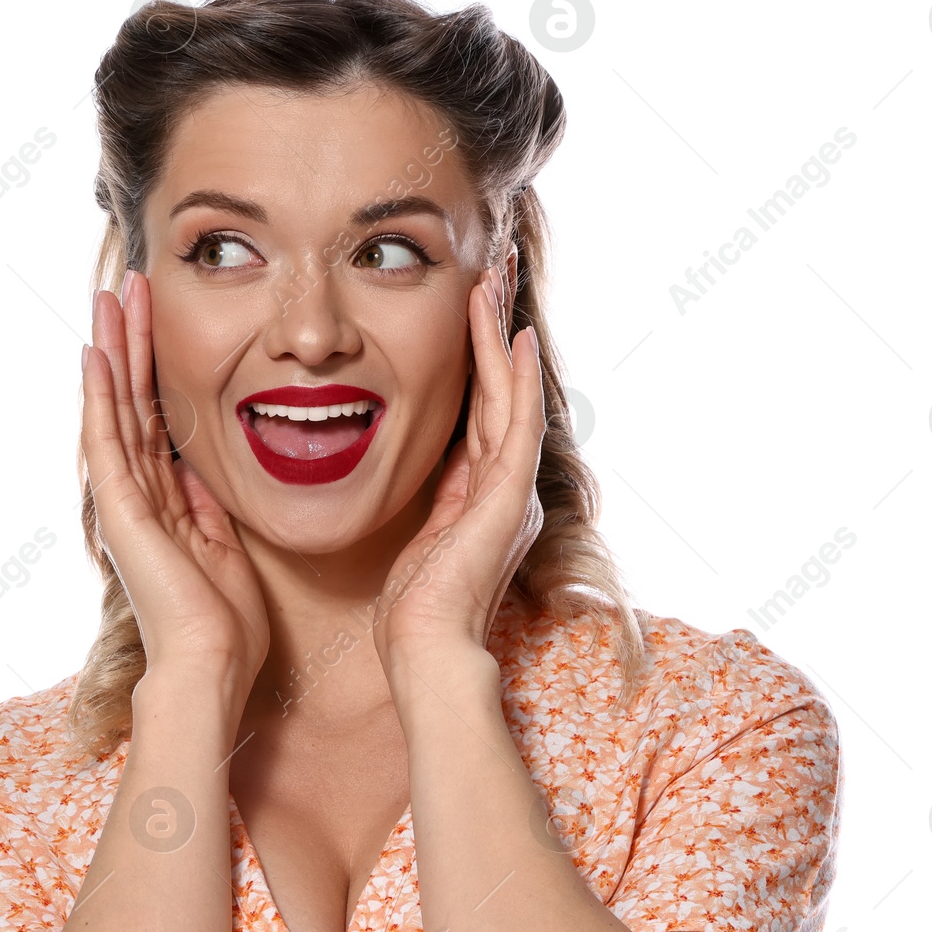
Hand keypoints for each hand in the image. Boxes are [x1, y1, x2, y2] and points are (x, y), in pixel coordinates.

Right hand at [81, 272, 269, 698]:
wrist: (212, 663)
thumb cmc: (227, 622)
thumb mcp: (226, 543)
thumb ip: (210, 505)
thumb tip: (206, 468)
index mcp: (166, 502)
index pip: (157, 419)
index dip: (158, 368)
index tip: (161, 319)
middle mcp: (137, 496)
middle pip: (130, 402)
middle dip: (131, 343)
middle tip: (129, 286)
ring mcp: (124, 501)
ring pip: (113, 409)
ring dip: (112, 351)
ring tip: (109, 298)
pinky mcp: (120, 511)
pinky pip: (106, 441)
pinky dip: (99, 396)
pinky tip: (95, 353)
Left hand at [372, 265, 544, 672]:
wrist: (427, 650)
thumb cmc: (413, 612)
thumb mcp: (418, 540)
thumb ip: (429, 500)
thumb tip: (416, 464)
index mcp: (484, 499)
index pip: (480, 416)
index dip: (476, 365)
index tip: (468, 315)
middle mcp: (507, 490)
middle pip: (501, 397)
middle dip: (493, 338)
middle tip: (490, 280)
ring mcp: (513, 493)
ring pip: (509, 399)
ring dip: (500, 341)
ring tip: (493, 287)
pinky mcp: (509, 499)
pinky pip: (517, 426)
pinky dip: (518, 381)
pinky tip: (516, 339)